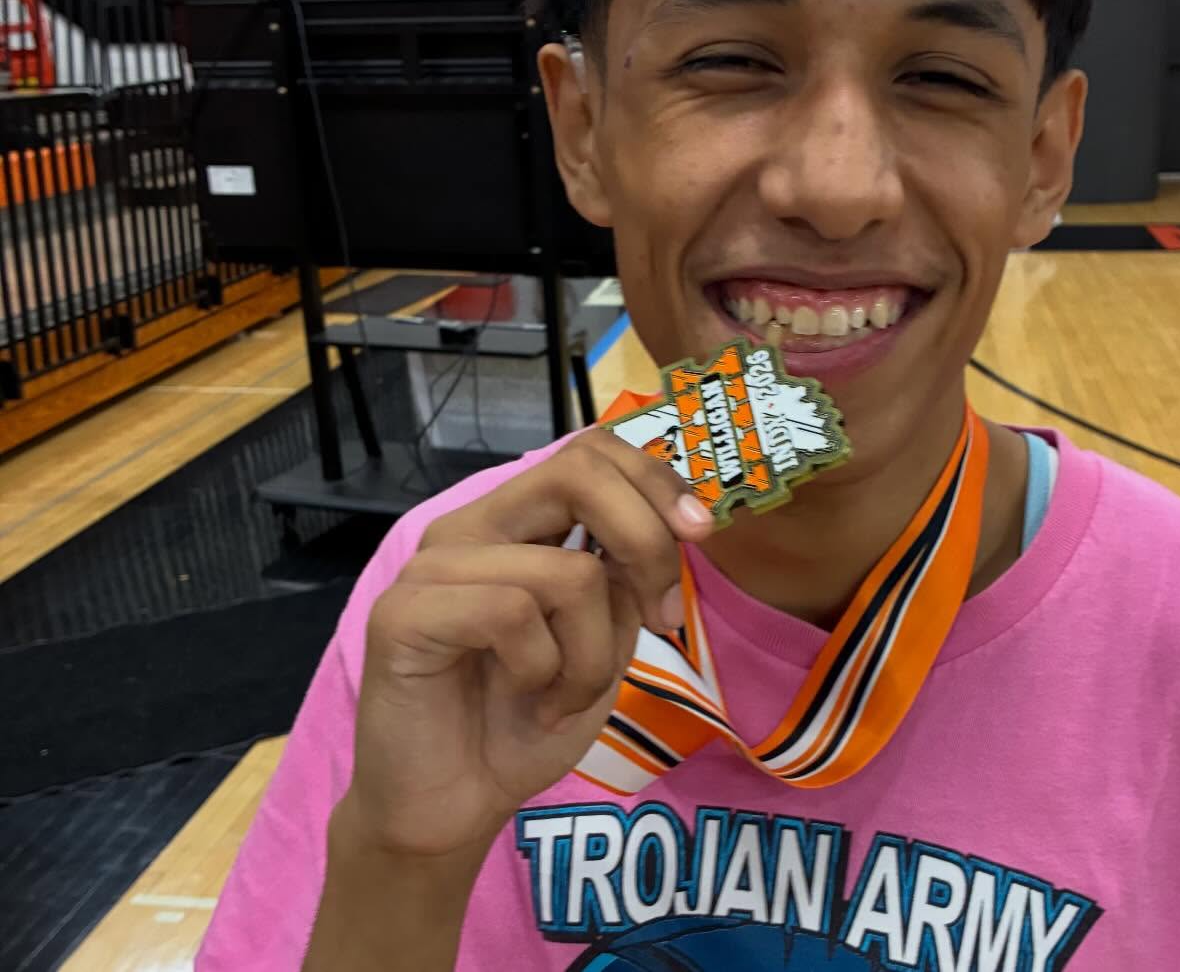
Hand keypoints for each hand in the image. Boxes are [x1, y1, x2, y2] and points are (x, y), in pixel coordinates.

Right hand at [344, 430, 711, 860]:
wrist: (452, 807)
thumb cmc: (525, 722)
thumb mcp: (604, 638)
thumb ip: (626, 576)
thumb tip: (677, 524)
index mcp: (516, 522)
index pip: (589, 449)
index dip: (654, 479)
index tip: (699, 535)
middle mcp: (472, 527)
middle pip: (577, 471)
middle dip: (646, 543)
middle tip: (662, 619)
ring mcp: (432, 565)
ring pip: (566, 572)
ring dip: (594, 654)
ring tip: (564, 697)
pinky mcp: (403, 613)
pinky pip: (513, 615)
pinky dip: (544, 671)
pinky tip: (528, 703)